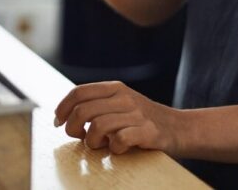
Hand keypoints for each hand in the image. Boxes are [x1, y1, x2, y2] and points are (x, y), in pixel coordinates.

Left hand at [54, 81, 180, 154]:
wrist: (180, 128)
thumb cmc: (141, 119)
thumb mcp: (120, 103)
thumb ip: (97, 104)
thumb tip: (64, 116)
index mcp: (114, 87)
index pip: (78, 92)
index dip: (62, 108)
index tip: (58, 122)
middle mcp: (123, 97)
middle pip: (83, 111)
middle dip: (73, 128)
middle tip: (78, 137)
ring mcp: (136, 114)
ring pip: (97, 127)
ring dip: (92, 141)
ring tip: (100, 145)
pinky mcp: (147, 132)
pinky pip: (119, 140)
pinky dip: (114, 149)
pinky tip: (118, 149)